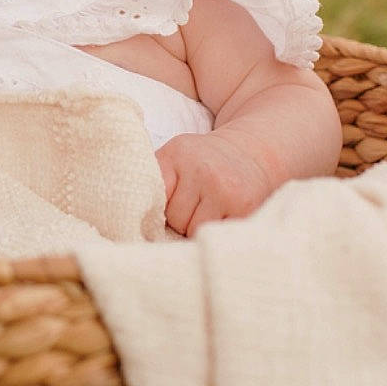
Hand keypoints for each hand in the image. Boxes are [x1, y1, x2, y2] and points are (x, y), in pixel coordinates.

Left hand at [156, 131, 277, 237]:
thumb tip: (134, 220)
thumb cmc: (204, 161)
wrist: (252, 150)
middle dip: (181, 219)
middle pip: (175, 220)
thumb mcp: (175, 157)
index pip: (153, 198)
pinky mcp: (245, 208)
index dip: (155, 209)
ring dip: (198, 228)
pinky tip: (223, 215)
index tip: (159, 212)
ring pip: (195, 231)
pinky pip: (217, 234)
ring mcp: (226, 190)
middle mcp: (203, 170)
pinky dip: (217, 231)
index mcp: (177, 154)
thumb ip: (154, 181)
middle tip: (194, 204)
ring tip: (207, 210)